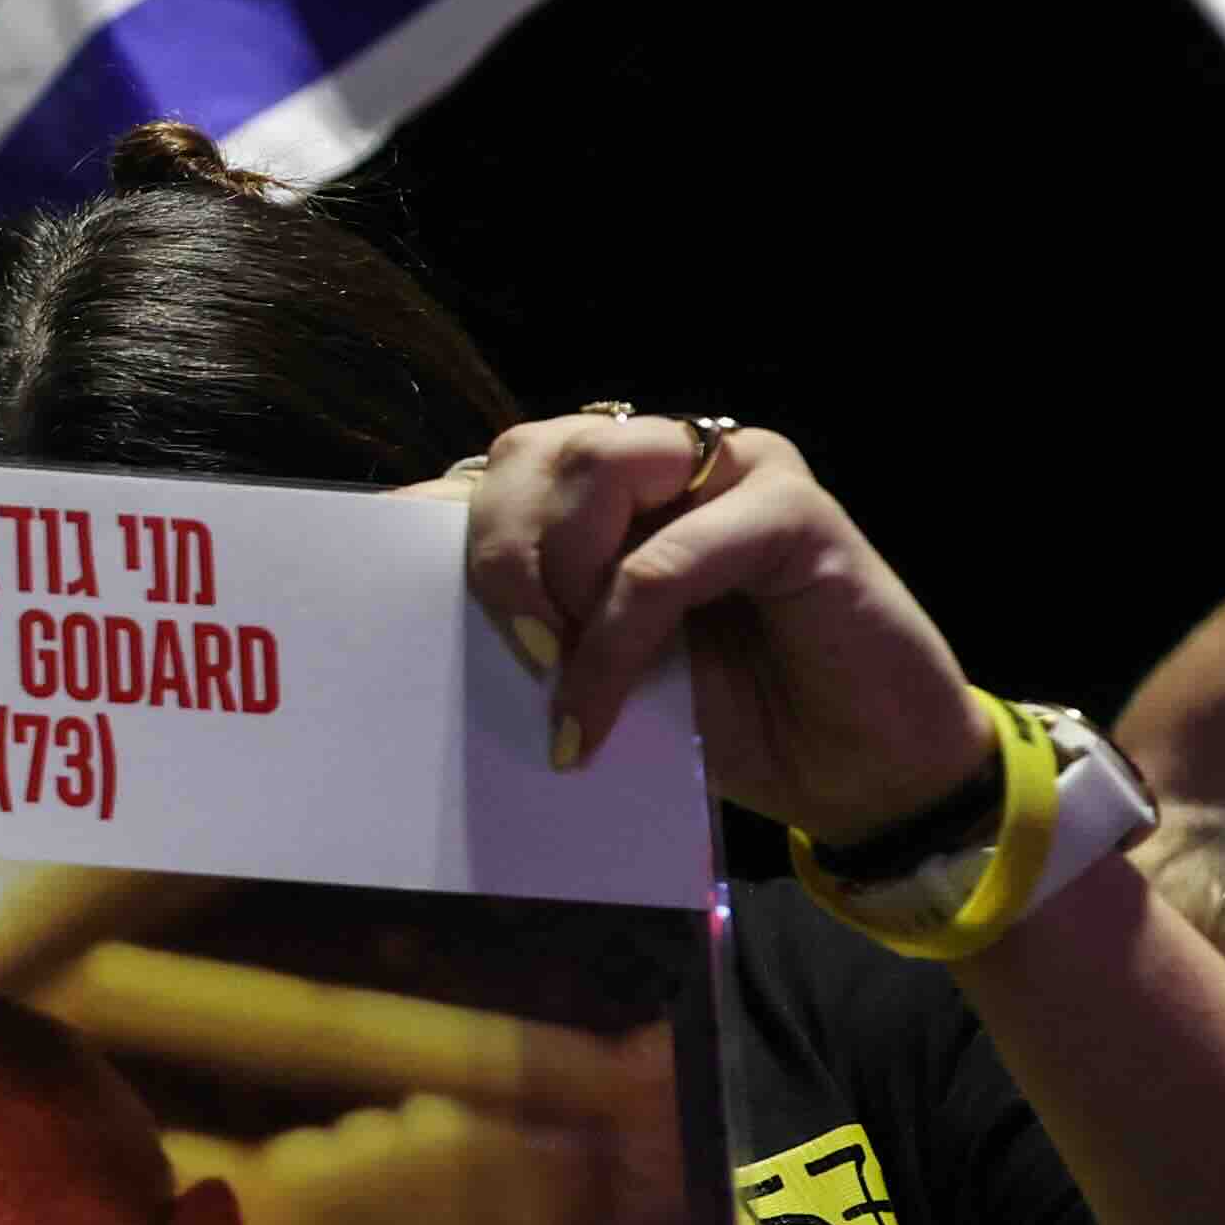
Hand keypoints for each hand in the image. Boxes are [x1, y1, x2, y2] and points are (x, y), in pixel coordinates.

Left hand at [459, 414, 998, 840]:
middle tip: (511, 654)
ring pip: (594, 470)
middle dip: (494, 553)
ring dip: (552, 578)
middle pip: (533, 450)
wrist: (856, 775)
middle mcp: (669, 456)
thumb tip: (406, 625)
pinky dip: (615, 639)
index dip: (426, 521)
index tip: (369, 595)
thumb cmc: (723, 718)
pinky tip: (595, 711)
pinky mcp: (794, 508)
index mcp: (612, 488)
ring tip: (553, 673)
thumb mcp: (597, 666)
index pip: (499, 469)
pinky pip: (664, 558)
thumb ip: (532, 622)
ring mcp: (735, 468)